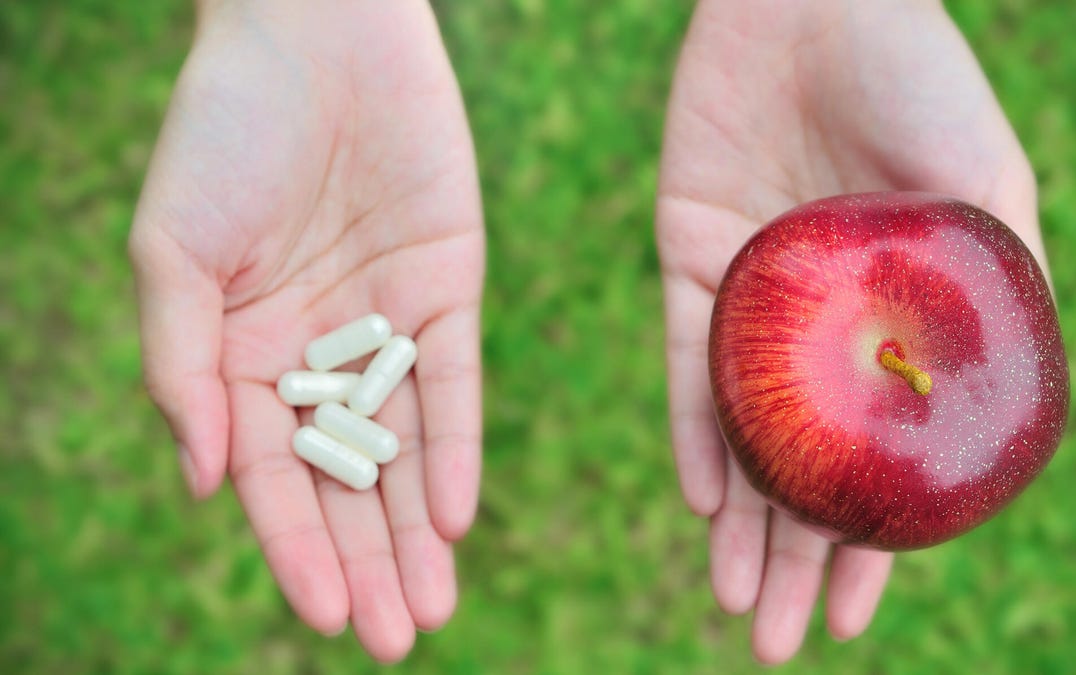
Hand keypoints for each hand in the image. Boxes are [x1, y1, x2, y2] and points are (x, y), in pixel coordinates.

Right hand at [128, 0, 481, 661]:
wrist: (313, 37)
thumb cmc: (222, 135)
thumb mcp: (172, 255)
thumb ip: (184, 369)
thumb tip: (204, 485)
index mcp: (241, 356)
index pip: (272, 478)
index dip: (297, 549)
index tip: (330, 616)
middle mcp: (316, 354)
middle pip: (349, 481)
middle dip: (372, 560)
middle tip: (403, 637)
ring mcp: (386, 326)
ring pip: (407, 448)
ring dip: (420, 528)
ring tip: (438, 605)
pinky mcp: (448, 289)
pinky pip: (454, 381)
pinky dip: (456, 445)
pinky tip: (458, 512)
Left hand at [656, 0, 1042, 662]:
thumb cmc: (920, 77)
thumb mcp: (987, 192)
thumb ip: (995, 295)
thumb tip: (1000, 420)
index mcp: (895, 320)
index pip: (880, 456)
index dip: (872, 542)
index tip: (858, 618)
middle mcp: (820, 325)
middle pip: (800, 463)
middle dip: (791, 557)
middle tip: (774, 641)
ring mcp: (752, 297)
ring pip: (740, 430)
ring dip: (738, 520)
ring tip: (736, 600)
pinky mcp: (687, 256)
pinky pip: (685, 360)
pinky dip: (692, 428)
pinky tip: (701, 499)